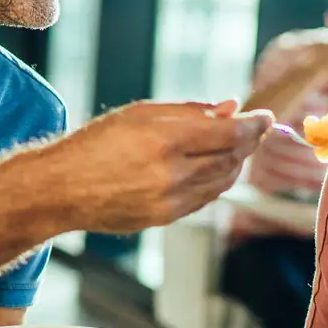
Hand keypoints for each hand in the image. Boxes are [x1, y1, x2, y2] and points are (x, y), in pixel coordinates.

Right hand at [48, 100, 270, 232]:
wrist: (61, 189)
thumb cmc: (96, 144)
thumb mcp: (140, 113)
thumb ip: (189, 111)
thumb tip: (230, 108)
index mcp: (164, 139)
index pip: (229, 133)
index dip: (254, 125)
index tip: (266, 117)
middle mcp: (170, 173)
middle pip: (231, 159)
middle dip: (248, 143)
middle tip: (255, 129)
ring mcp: (169, 201)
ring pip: (222, 182)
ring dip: (235, 163)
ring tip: (235, 147)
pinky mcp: (165, 220)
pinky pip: (204, 199)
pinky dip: (215, 182)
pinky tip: (212, 169)